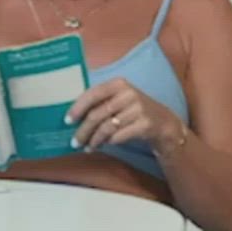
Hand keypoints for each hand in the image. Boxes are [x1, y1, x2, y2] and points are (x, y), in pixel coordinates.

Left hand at [67, 78, 184, 151]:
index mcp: (119, 84)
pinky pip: (119, 136)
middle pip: (97, 114)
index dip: (78, 108)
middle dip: (83, 130)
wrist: (163, 122)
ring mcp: (138, 109)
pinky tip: (103, 146)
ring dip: (94, 140)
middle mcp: (129, 94)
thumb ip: (100, 102)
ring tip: (87, 147)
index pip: (92, 94)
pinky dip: (108, 142)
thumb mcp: (119, 99)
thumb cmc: (134, 110)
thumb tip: (73, 116)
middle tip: (74, 142)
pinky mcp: (145, 124)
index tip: (67, 120)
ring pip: (107, 127)